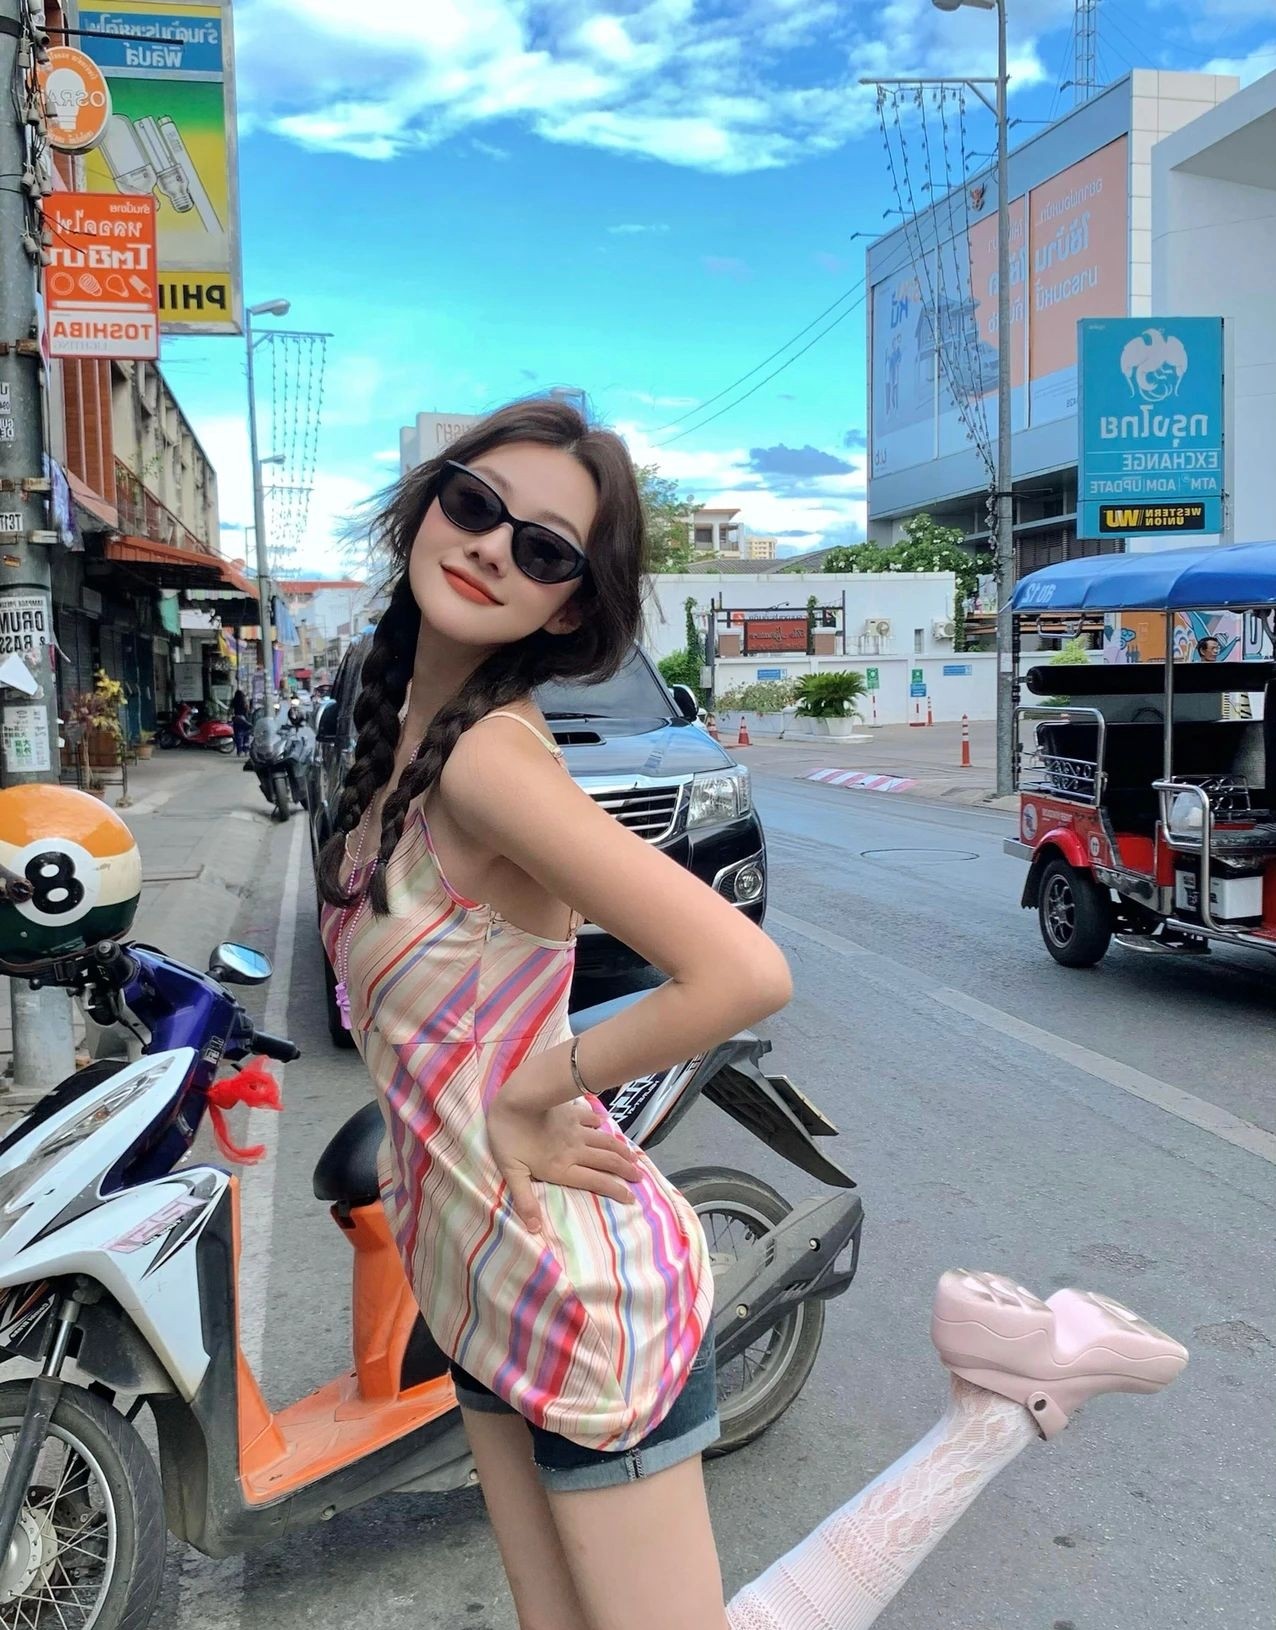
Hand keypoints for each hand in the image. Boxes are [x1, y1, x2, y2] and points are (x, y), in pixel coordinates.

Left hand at [487, 1085, 641, 1233]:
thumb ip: (525, 1200)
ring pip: (605, 1142)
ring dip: (620, 1150)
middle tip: (640, 1177)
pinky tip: (606, 1125)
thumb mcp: (512, 1173)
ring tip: (634, 1157)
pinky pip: (592, 1119)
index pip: (595, 1181)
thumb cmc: (509, 1138)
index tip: (631, 1197)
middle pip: (606, 1162)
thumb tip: (534, 1230)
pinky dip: (601, 1124)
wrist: (517, 1100)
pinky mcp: (572, 1112)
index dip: (615, 1190)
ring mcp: (576, 1130)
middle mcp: (575, 1150)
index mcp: (562, 1167)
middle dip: (625, 1170)